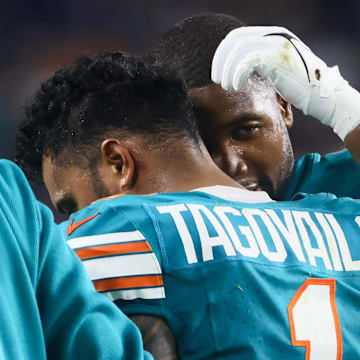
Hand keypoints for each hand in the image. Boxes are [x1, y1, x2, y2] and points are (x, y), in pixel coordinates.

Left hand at [212, 26, 359, 139]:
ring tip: (227, 87)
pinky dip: (237, 75)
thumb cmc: (296, 85)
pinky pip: (248, 62)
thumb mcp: (275, 68)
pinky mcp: (277, 59)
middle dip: (220, 61)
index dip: (222, 53)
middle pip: (234, 40)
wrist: (320, 93)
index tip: (216, 71)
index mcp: (271, 35)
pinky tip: (236, 87)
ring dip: (227, 71)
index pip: (237, 36)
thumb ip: (258, 62)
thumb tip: (235, 68)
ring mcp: (276, 45)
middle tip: (216, 79)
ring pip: (239, 51)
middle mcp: (273, 36)